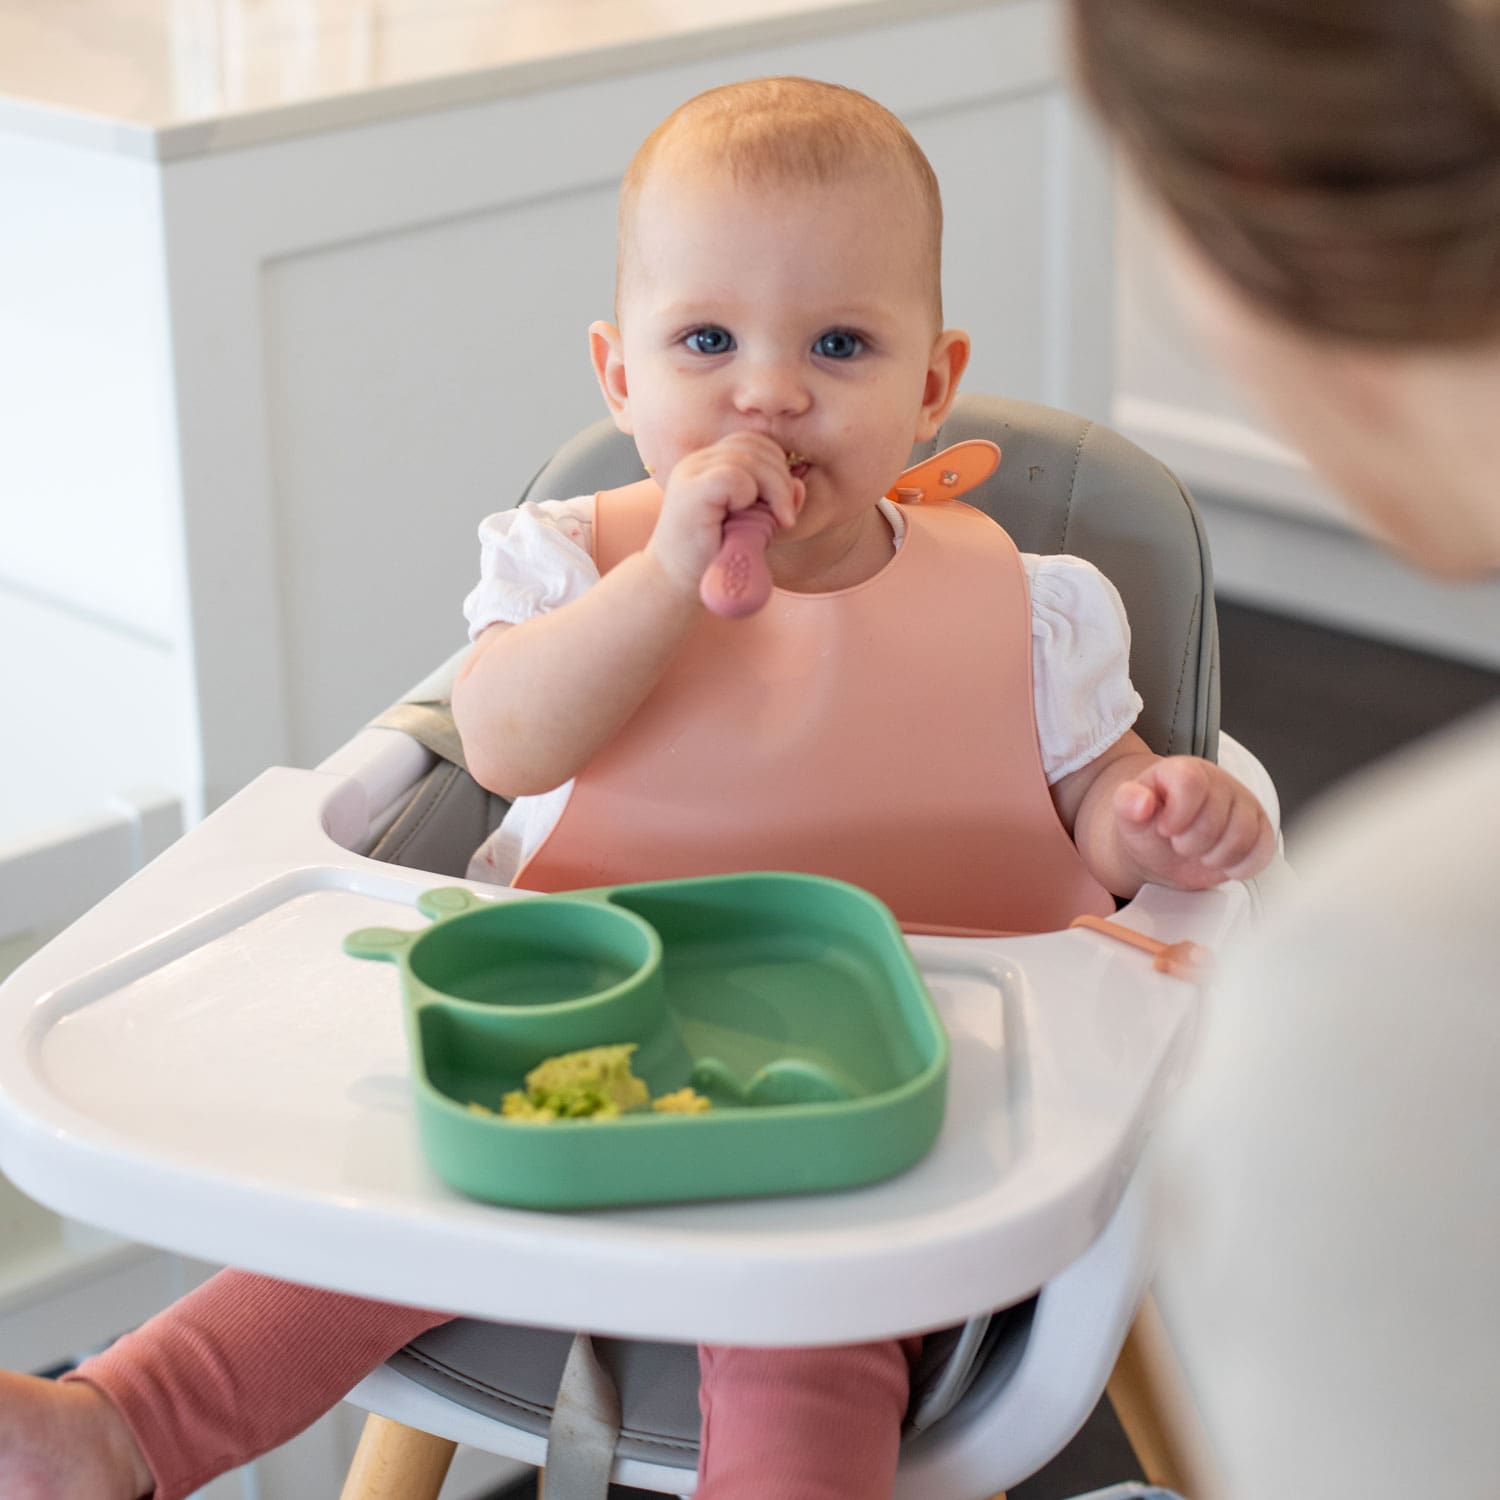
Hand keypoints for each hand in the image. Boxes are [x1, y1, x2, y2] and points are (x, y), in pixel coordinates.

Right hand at [645, 433, 803, 595]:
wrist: (675, 586)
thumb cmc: (713, 559)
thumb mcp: (753, 525)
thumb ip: (775, 502)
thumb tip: (800, 483)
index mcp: (710, 464)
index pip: (754, 443)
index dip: (778, 468)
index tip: (784, 508)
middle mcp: (698, 463)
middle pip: (755, 445)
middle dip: (782, 479)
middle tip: (785, 518)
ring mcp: (691, 474)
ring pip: (749, 456)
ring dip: (774, 489)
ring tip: (776, 523)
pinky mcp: (690, 491)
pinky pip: (733, 475)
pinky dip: (750, 496)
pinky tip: (748, 523)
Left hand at [1112, 755, 1275, 889]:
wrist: (1161, 846)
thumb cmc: (1147, 827)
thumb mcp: (1128, 816)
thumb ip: (1127, 803)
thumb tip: (1138, 800)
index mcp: (1185, 771)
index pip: (1191, 783)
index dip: (1179, 813)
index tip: (1166, 829)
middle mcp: (1218, 783)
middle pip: (1217, 816)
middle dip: (1193, 842)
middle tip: (1179, 845)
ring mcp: (1242, 805)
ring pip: (1244, 834)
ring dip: (1216, 856)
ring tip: (1199, 854)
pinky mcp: (1259, 828)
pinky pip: (1264, 850)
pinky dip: (1242, 865)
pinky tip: (1221, 863)